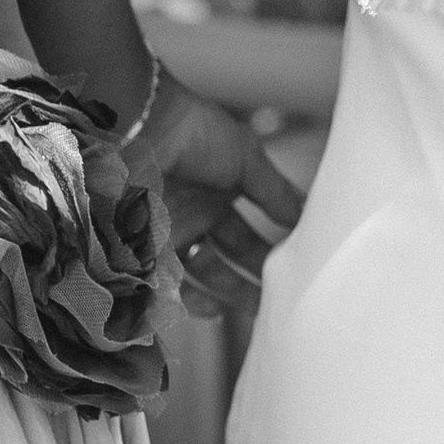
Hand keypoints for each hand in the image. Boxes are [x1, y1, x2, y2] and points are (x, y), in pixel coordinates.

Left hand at [138, 78, 304, 318]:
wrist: (141, 132)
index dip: (271, 246)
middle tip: (281, 298)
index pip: (249, 227)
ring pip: (204, 272)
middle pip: (229, 254)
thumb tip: (303, 215)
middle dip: (256, 276)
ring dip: (230, 292)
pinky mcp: (149, 250)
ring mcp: (172, 233)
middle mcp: (196, 214)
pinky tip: (216, 311)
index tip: (295, 266)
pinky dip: (194, 301)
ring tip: (258, 310)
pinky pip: (172, 283)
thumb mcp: (247, 157)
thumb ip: (275, 191)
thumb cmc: (195, 135)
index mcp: (220, 189)